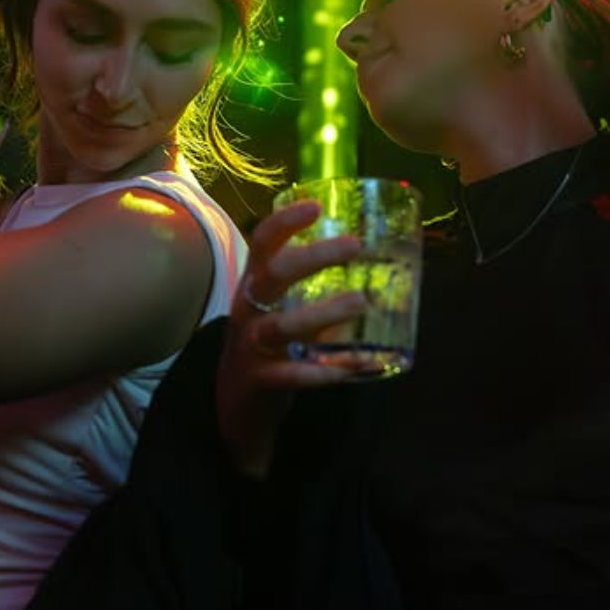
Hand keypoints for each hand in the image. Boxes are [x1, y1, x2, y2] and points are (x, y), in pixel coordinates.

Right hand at [216, 199, 367, 476]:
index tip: (315, 206)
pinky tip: (356, 366)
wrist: (236, 403)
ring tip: (359, 301)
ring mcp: (251, 345)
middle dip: (313, 257)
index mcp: (254, 285)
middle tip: (356, 245)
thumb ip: (316, 292)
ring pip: (282, 325)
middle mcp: (248, 309)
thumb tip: (373, 272)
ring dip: (323, 313)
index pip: (261, 243)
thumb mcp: (284, 310)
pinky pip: (293, 374)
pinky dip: (325, 371)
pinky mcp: (260, 379)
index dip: (285, 222)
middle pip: (274, 274)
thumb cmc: (270, 345)